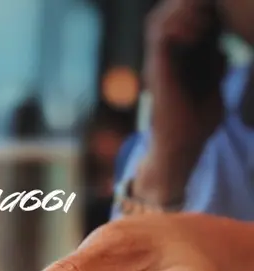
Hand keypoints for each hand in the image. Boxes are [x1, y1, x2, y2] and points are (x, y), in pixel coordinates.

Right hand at [137, 0, 224, 203]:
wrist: (181, 147)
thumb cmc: (196, 127)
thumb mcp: (214, 91)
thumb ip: (216, 70)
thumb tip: (223, 50)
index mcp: (177, 62)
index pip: (183, 23)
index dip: (200, 13)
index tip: (220, 19)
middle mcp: (164, 59)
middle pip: (167, 15)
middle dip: (189, 8)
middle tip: (210, 15)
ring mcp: (159, 62)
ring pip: (159, 19)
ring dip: (181, 12)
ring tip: (203, 21)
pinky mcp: (157, 69)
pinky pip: (161, 34)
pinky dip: (178, 25)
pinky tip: (197, 33)